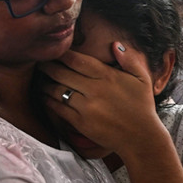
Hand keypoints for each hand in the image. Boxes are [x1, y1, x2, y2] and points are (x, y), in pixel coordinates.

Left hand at [40, 44, 164, 156]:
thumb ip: (129, 59)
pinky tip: (44, 96)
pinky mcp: (81, 123)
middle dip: (48, 66)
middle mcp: (94, 90)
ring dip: (45, 83)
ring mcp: (86, 107)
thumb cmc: (142, 106)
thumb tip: (115, 44)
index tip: (54, 51)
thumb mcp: (142, 79)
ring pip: (57, 90)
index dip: (62, 54)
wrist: (140, 137)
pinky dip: (48, 101)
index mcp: (107, 76)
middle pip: (62, 73)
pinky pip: (59, 108)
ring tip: (40, 79)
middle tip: (40, 62)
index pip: (77, 60)